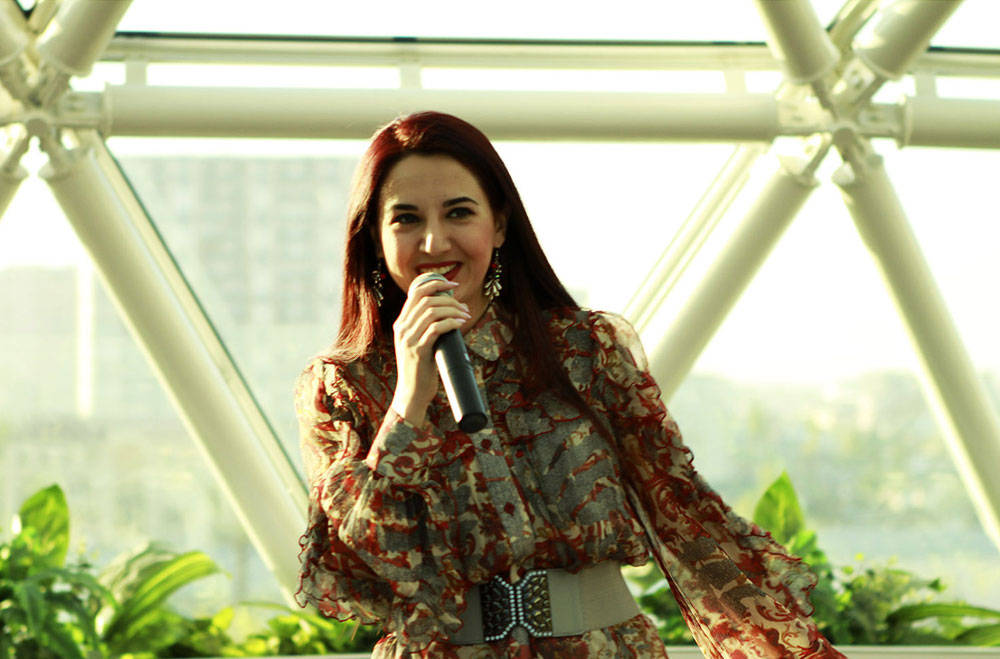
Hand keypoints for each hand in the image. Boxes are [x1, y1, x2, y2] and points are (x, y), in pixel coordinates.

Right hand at [389, 276, 470, 426]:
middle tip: (464, 307)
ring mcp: (409, 339)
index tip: (453, 285)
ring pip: (432, 311)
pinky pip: (436, 328)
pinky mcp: (419, 351)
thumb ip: (427, 327)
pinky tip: (460, 324)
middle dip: (449, 298)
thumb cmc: (421, 369)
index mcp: (401, 323)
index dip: (435, 283)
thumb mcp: (419, 343)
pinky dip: (451, 322)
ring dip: (453, 310)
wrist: (411, 393)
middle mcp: (402, 328)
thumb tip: (452, 311)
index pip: (415, 292)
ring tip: (465, 315)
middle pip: (426, 299)